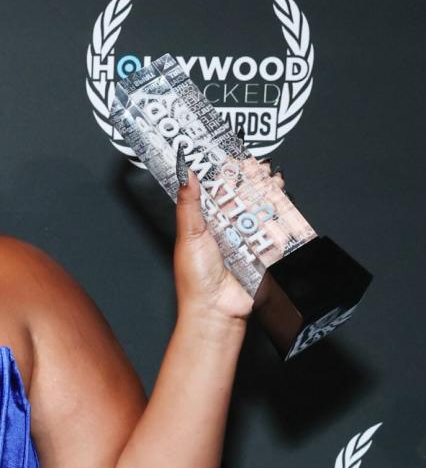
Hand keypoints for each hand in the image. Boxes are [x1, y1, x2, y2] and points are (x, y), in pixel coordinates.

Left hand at [173, 159, 285, 323]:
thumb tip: (185, 175)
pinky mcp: (264, 252)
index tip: (232, 158)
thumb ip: (189, 205)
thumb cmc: (196, 277)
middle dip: (252, 180)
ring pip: (261, 210)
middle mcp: (227, 229)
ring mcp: (247, 240)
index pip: (217, 192)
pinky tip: (283, 200)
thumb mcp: (189, 235)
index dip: (225, 175)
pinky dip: (281, 215)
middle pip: (243, 198)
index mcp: (205, 223)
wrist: (217, 309)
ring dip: (269, 192)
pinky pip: (275, 230)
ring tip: (272, 177)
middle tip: (258, 164)